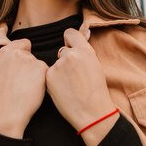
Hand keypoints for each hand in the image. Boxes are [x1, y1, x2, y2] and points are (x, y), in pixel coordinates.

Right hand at [0, 39, 47, 138]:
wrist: (6, 111)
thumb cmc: (2, 96)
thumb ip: (9, 60)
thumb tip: (20, 53)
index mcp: (5, 52)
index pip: (23, 43)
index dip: (25, 53)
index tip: (23, 65)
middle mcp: (18, 52)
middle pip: (32, 56)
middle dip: (30, 66)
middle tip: (22, 83)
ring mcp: (30, 60)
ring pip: (40, 66)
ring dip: (37, 74)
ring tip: (26, 89)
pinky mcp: (42, 68)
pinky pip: (47, 74)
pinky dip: (43, 81)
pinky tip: (34, 91)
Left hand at [46, 28, 117, 145]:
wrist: (91, 112)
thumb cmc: (97, 91)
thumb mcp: (95, 65)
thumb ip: (84, 52)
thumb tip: (79, 37)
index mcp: (85, 50)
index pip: (70, 33)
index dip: (70, 40)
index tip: (71, 47)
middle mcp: (70, 55)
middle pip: (62, 50)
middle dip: (66, 59)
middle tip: (74, 75)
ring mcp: (58, 66)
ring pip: (56, 63)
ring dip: (60, 71)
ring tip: (70, 85)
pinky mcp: (48, 76)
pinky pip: (49, 74)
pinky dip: (54, 80)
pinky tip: (63, 90)